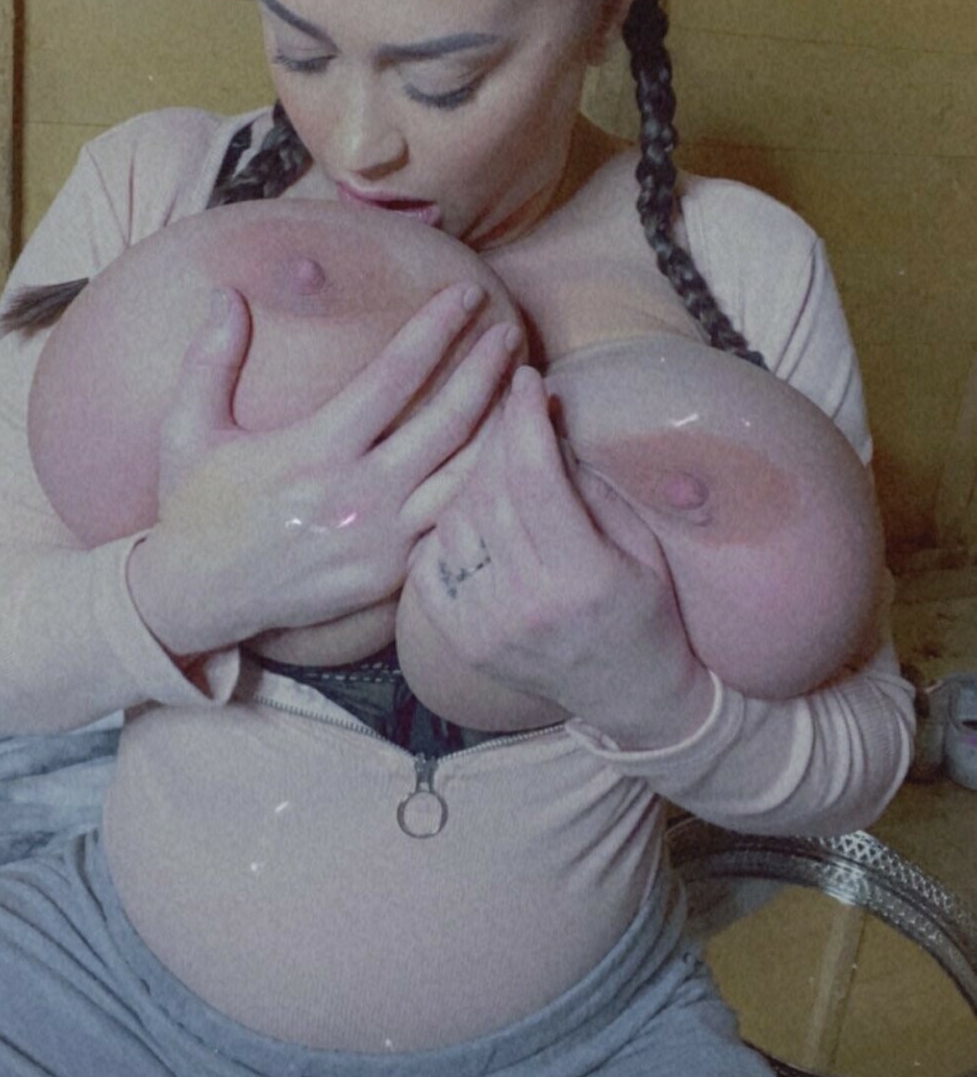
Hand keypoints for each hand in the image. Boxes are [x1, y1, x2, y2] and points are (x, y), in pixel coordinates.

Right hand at [127, 283, 520, 658]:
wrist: (198, 599)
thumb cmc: (195, 507)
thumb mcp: (188, 430)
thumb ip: (211, 359)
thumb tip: (226, 293)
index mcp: (315, 450)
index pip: (394, 376)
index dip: (435, 329)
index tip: (465, 294)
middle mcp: (358, 495)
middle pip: (447, 422)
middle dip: (486, 371)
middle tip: (510, 331)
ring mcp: (381, 541)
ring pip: (464, 479)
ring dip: (500, 429)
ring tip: (525, 389)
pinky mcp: (390, 577)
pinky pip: (453, 527)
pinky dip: (484, 490)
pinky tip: (507, 460)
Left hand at [405, 366, 714, 746]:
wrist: (630, 694)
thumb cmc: (647, 611)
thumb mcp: (641, 545)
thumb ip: (593, 487)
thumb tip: (549, 421)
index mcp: (581, 577)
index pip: (534, 477)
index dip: (524, 420)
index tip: (527, 382)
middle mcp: (526, 604)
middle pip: (489, 493)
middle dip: (497, 439)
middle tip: (509, 411)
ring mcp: (486, 627)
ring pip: (453, 522)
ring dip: (471, 484)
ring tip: (498, 471)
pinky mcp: (462, 642)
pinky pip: (430, 564)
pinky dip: (445, 533)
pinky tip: (474, 522)